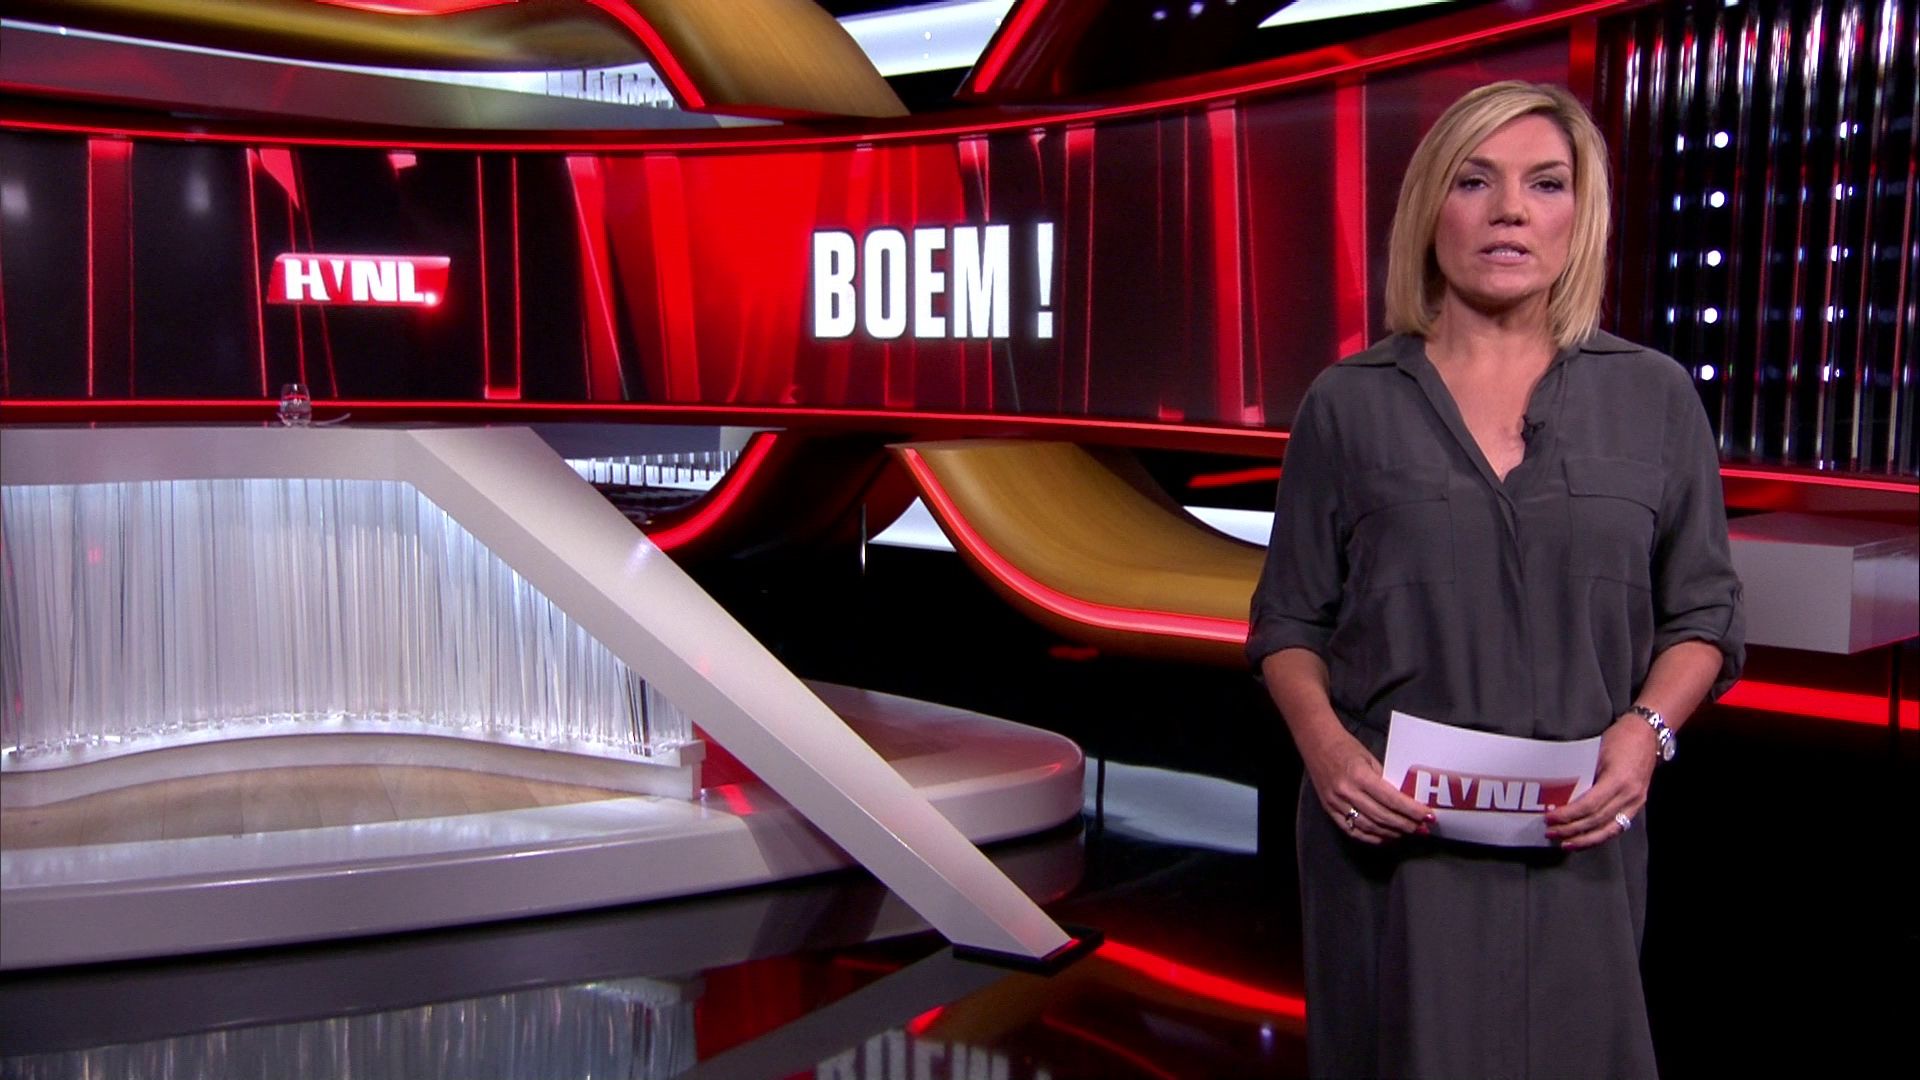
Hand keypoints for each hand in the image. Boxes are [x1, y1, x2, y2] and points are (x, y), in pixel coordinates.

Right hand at [1300, 728, 1433, 844]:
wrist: (1316, 743)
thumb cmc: (1345, 746)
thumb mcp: (1369, 758)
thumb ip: (1384, 780)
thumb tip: (1404, 800)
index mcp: (1359, 775)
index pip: (1391, 799)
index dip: (1411, 810)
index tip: (1428, 815)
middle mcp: (1347, 792)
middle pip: (1382, 816)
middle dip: (1406, 824)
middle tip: (1422, 828)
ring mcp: (1336, 803)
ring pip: (1369, 826)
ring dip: (1391, 832)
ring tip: (1408, 832)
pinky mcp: (1329, 810)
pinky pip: (1352, 830)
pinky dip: (1371, 837)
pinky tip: (1385, 837)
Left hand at [1544, 713, 1657, 849]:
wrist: (1649, 734)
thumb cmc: (1620, 738)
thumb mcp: (1596, 752)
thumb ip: (1584, 775)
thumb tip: (1562, 794)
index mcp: (1618, 780)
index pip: (1590, 805)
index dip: (1569, 815)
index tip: (1550, 818)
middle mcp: (1629, 795)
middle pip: (1597, 821)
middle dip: (1572, 830)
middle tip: (1550, 833)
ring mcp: (1636, 802)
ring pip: (1610, 830)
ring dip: (1586, 840)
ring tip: (1566, 844)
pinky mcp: (1638, 805)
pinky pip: (1618, 826)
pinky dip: (1600, 835)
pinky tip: (1586, 839)